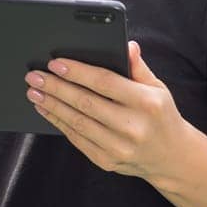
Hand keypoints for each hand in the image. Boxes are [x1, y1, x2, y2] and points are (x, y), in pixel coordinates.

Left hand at [25, 39, 188, 181]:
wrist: (172, 158)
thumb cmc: (160, 115)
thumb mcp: (157, 88)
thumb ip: (138, 67)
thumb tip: (126, 44)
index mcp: (146, 103)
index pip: (105, 82)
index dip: (78, 72)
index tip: (55, 63)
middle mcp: (133, 126)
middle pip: (86, 103)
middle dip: (56, 88)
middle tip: (34, 76)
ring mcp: (119, 147)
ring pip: (77, 122)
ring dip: (52, 105)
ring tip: (34, 92)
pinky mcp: (107, 161)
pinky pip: (77, 139)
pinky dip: (59, 122)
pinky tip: (46, 110)